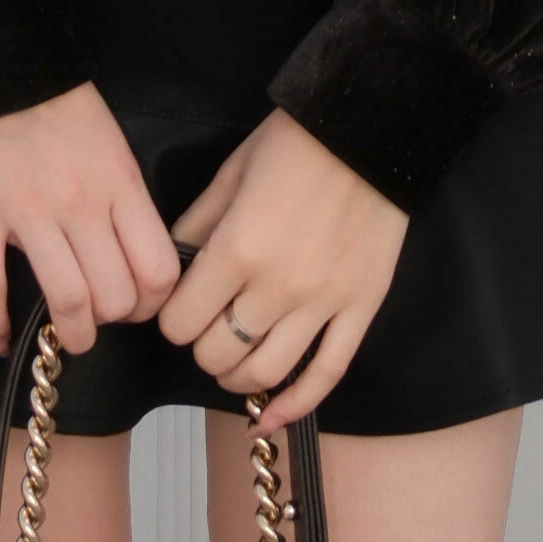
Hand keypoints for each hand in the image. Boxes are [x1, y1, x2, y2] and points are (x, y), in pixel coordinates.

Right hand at [0, 86, 182, 358]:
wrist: (1, 67)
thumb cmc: (63, 109)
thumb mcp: (115, 149)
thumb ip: (126, 203)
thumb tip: (134, 261)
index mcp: (120, 185)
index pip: (157, 270)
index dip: (152, 304)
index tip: (138, 307)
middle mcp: (81, 204)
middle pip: (114, 296)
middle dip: (112, 322)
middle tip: (101, 319)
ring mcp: (27, 213)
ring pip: (66, 301)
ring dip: (70, 335)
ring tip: (67, 337)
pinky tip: (1, 339)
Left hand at [158, 112, 408, 429]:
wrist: (370, 126)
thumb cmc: (297, 141)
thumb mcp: (230, 172)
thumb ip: (196, 225)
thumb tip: (173, 266)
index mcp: (238, 249)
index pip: (181, 322)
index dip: (172, 319)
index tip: (178, 308)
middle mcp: (278, 286)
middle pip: (217, 354)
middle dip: (201, 346)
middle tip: (205, 328)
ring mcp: (324, 302)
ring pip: (264, 373)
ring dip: (237, 377)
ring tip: (232, 362)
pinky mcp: (361, 307)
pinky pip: (327, 374)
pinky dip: (295, 406)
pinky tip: (271, 415)